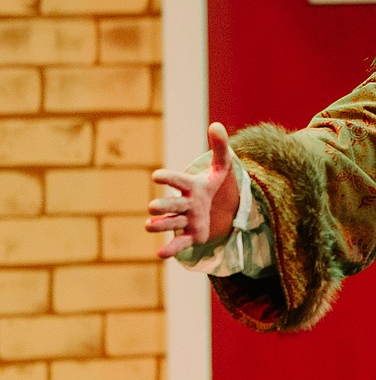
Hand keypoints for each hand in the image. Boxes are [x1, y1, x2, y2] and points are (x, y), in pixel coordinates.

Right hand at [147, 121, 240, 258]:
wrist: (221, 208)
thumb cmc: (215, 185)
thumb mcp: (222, 167)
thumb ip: (220, 147)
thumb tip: (215, 125)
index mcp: (190, 186)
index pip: (178, 180)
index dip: (169, 178)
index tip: (157, 176)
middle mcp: (185, 204)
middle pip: (172, 205)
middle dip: (162, 206)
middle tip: (152, 206)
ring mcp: (187, 221)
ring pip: (172, 223)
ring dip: (160, 225)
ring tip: (149, 225)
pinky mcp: (193, 236)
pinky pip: (180, 244)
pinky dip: (171, 249)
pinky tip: (160, 255)